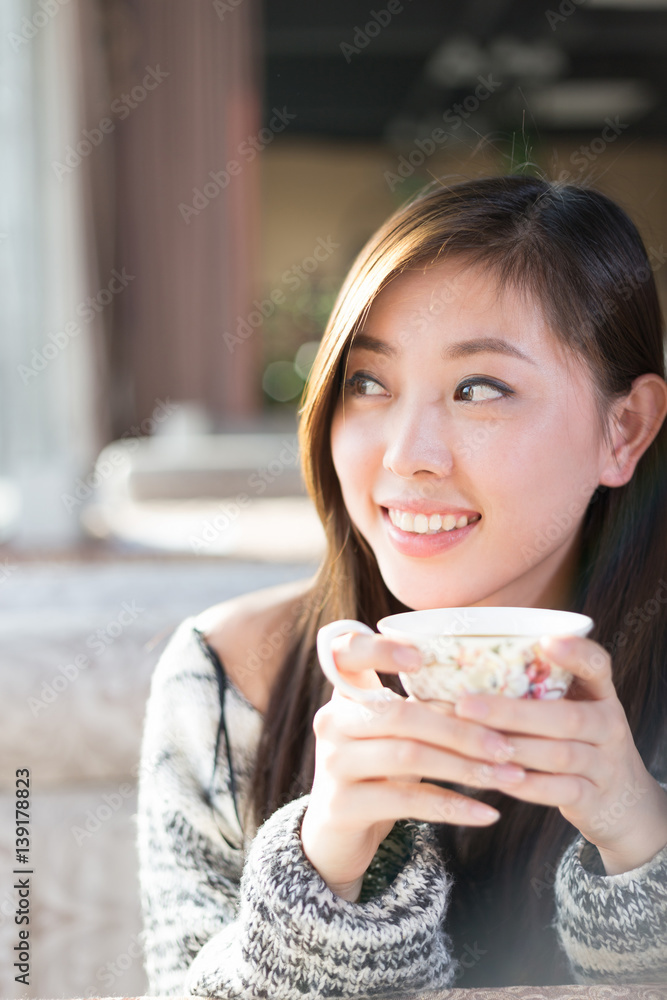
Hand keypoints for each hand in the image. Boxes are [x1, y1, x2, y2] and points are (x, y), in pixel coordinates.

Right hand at [300, 630, 525, 900]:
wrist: (338, 833)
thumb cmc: (380, 770)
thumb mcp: (393, 733)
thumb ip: (424, 707)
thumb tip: (494, 697)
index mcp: (345, 693)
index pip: (346, 652)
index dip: (379, 649)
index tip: (420, 656)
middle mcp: (331, 722)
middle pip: (400, 714)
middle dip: (461, 730)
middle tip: (507, 745)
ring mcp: (333, 764)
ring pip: (409, 756)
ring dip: (466, 767)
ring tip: (508, 776)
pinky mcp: (342, 806)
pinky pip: (408, 802)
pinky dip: (454, 806)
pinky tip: (487, 812)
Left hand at [454, 634, 666, 874]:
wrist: (623, 800)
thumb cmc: (580, 741)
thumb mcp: (574, 708)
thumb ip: (541, 687)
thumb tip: (468, 663)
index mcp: (601, 694)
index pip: (597, 666)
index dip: (576, 653)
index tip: (545, 640)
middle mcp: (609, 725)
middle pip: (567, 717)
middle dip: (512, 712)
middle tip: (465, 704)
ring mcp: (605, 764)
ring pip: (561, 754)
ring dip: (516, 748)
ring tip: (474, 742)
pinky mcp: (595, 799)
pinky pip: (562, 791)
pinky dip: (529, 786)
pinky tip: (498, 777)